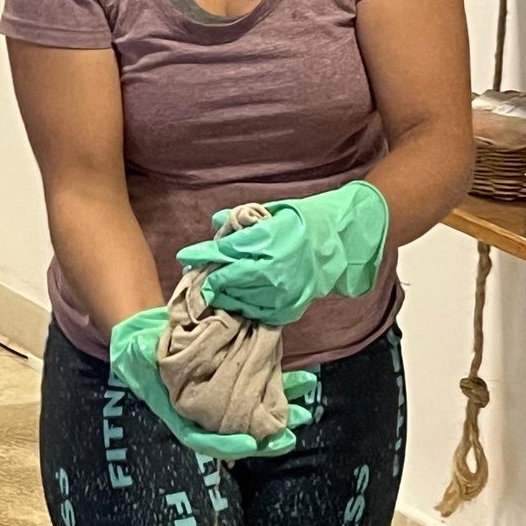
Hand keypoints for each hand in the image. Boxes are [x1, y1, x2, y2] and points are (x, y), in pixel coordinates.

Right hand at [108, 307, 315, 459]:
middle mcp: (203, 412)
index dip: (224, 443)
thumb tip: (139, 349)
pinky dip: (281, 387)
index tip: (248, 441)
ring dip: (281, 413)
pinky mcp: (236, 380)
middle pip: (236, 432)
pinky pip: (260, 388)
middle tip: (289, 435)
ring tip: (305, 412)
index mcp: (178, 413)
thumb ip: (138, 355)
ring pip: (254, 413)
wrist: (151, 333)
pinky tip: (303, 380)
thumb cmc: (140, 349)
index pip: (201, 438)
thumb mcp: (133, 351)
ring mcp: (222, 398)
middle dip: (264, 437)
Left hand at [176, 181, 390, 325]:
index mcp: (268, 243)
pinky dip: (243, 307)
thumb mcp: (272, 213)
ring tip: (210, 290)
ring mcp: (282, 293)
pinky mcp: (289, 308)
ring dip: (222, 295)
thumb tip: (216, 223)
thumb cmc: (303, 223)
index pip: (225, 252)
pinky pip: (257, 312)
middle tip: (194, 276)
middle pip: (228, 279)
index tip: (185, 256)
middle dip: (208, 278)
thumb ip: (243, 219)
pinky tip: (235, 300)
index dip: (202, 255)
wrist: (341, 243)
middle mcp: (273, 270)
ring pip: (239, 299)